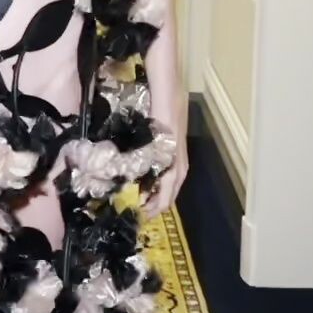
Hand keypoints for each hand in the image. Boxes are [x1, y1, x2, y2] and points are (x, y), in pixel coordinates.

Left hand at [141, 101, 187, 218]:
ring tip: (136, 199)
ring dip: (154, 196)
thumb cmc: (160, 118)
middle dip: (153, 207)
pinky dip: (157, 185)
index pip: (165, 201)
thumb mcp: (152, 144)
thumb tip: (135, 191)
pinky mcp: (174, 153)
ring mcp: (178, 161)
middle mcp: (179, 169)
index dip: (151, 211)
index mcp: (174, 170)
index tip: (135, 216)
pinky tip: (143, 181)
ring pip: (169, 188)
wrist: (169, 96)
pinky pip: (167, 177)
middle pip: (169, 198)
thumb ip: (145, 167)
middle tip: (133, 211)